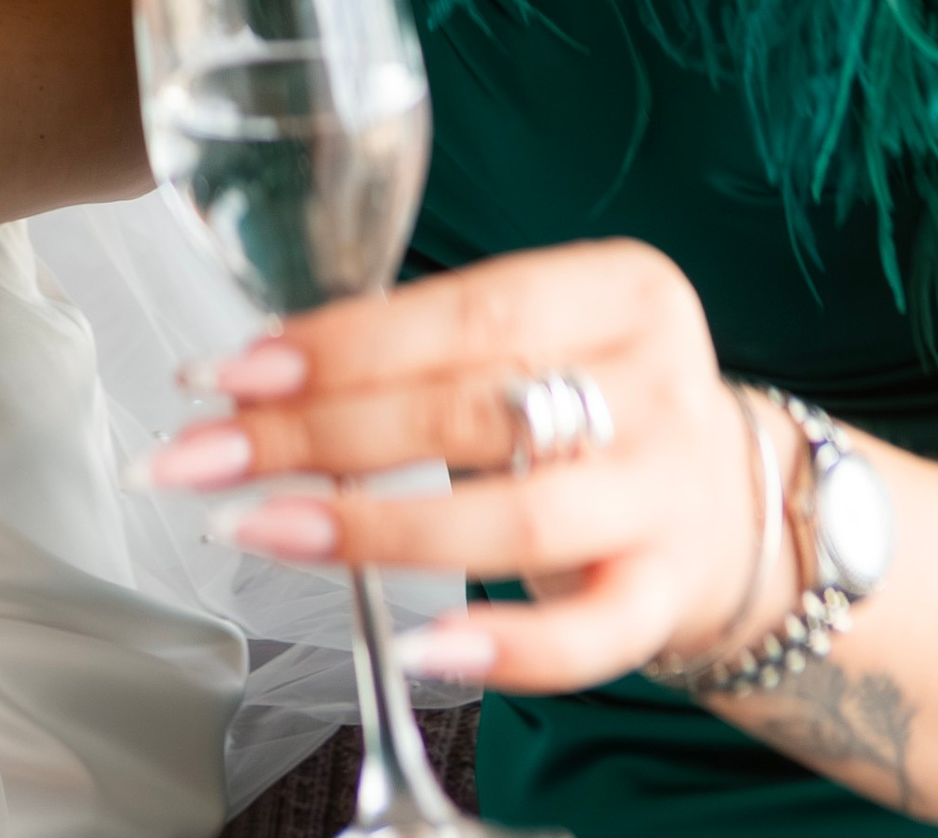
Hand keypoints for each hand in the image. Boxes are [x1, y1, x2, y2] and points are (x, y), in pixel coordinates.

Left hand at [146, 240, 773, 691]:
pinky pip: (587, 639)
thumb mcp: (537, 340)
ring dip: (373, 528)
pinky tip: (415, 644)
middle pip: (469, 411)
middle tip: (204, 455)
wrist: (733, 506)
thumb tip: (262, 368)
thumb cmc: (592, 401)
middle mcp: (657, 386)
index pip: (465, 311)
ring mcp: (669, 497)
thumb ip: (427, 344)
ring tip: (263, 529)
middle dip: (317, 434)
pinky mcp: (671, 596)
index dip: (341, 344)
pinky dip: (502, 647)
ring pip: (514, 517)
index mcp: (619, 290)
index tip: (231, 373)